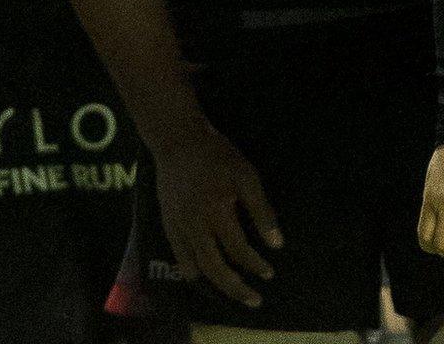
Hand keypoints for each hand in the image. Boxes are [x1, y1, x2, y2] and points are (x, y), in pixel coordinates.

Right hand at [152, 125, 281, 307]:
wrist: (178, 142)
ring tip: (233, 291)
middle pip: (215, 267)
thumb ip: (261, 211)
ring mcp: (178, 226)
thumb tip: (276, 242)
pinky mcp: (167, 223)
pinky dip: (188, 268)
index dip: (255, 264)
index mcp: (217, 212)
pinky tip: (198, 275)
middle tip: (254, 300)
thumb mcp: (247, 176)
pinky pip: (177, 253)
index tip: (269, 273)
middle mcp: (194, 225)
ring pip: (195, 266)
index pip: (238, 249)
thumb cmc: (219, 156)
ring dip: (215, 283)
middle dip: (236, 287)